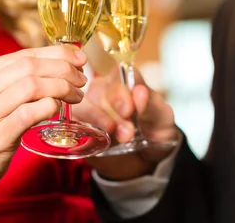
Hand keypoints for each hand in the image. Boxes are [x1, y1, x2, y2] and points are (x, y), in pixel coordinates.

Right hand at [0, 46, 87, 204]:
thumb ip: (7, 81)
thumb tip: (52, 64)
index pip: (22, 55)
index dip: (56, 54)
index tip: (78, 58)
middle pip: (29, 67)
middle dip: (63, 68)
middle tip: (81, 78)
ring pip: (31, 86)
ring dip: (62, 87)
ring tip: (76, 95)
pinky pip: (29, 114)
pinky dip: (50, 106)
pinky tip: (59, 108)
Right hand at [73, 66, 178, 180]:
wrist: (146, 159)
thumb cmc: (154, 130)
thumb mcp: (161, 118)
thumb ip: (151, 105)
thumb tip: (139, 90)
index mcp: (126, 81)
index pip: (120, 75)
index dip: (121, 91)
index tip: (128, 110)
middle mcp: (105, 89)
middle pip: (100, 91)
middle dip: (113, 112)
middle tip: (128, 133)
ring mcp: (89, 106)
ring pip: (84, 105)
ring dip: (99, 120)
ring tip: (116, 136)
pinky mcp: (79, 124)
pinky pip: (73, 121)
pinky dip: (81, 129)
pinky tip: (95, 139)